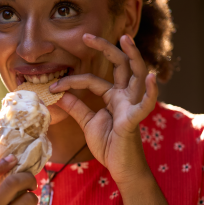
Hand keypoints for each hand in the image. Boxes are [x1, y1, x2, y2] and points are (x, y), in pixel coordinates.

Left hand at [49, 34, 157, 184]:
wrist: (121, 168)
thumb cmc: (110, 145)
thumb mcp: (88, 123)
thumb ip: (76, 107)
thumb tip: (59, 95)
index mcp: (113, 96)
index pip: (92, 80)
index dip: (71, 81)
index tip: (52, 86)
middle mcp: (125, 96)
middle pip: (119, 65)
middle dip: (105, 48)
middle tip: (86, 36)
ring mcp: (132, 105)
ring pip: (137, 74)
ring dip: (132, 56)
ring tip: (126, 40)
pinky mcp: (134, 119)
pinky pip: (146, 103)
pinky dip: (150, 91)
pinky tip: (151, 78)